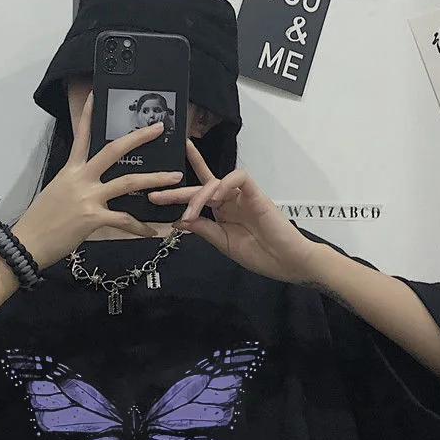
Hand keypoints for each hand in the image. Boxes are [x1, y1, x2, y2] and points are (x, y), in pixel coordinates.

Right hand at [13, 92, 182, 269]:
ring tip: (175, 177)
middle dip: (139, 138)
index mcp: (70, 171)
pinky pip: (123, 219)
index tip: (96, 95)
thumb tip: (91, 185)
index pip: (81, 136)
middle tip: (159, 129)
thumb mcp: (57, 194)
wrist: (28, 243)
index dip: (88, 115)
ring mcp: (87, 197)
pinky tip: (151, 232)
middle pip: (113, 150)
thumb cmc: (41, 221)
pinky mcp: (93, 217)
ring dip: (155, 179)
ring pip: (128, 181)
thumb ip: (76, 185)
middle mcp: (80, 178)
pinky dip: (139, 227)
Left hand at [148, 139, 320, 283]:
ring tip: (191, 212)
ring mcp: (242, 195)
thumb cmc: (259, 254)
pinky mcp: (256, 193)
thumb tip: (178, 219)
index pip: (196, 197)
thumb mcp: (222, 242)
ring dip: (199, 195)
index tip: (154, 198)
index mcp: (221, 212)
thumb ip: (202, 228)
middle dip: (177, 191)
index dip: (177, 194)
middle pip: (201, 187)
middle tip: (156, 194)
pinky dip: (224, 184)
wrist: (285, 262)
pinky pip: (238, 177)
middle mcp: (230, 200)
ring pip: (216, 182)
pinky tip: (215, 197)